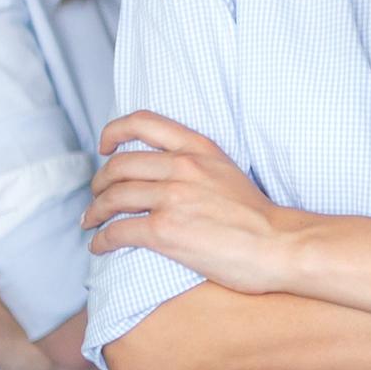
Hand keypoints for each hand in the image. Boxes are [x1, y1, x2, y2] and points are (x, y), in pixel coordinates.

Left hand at [88, 112, 311, 294]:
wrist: (279, 245)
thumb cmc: (258, 217)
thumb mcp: (228, 172)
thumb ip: (197, 166)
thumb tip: (166, 175)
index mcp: (198, 149)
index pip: (143, 122)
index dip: (115, 131)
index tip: (105, 147)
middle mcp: (182, 167)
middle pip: (120, 165)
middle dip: (99, 182)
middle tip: (96, 196)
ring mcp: (172, 198)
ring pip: (113, 197)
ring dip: (95, 211)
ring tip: (91, 221)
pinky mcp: (165, 231)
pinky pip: (118, 231)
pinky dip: (102, 240)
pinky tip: (99, 247)